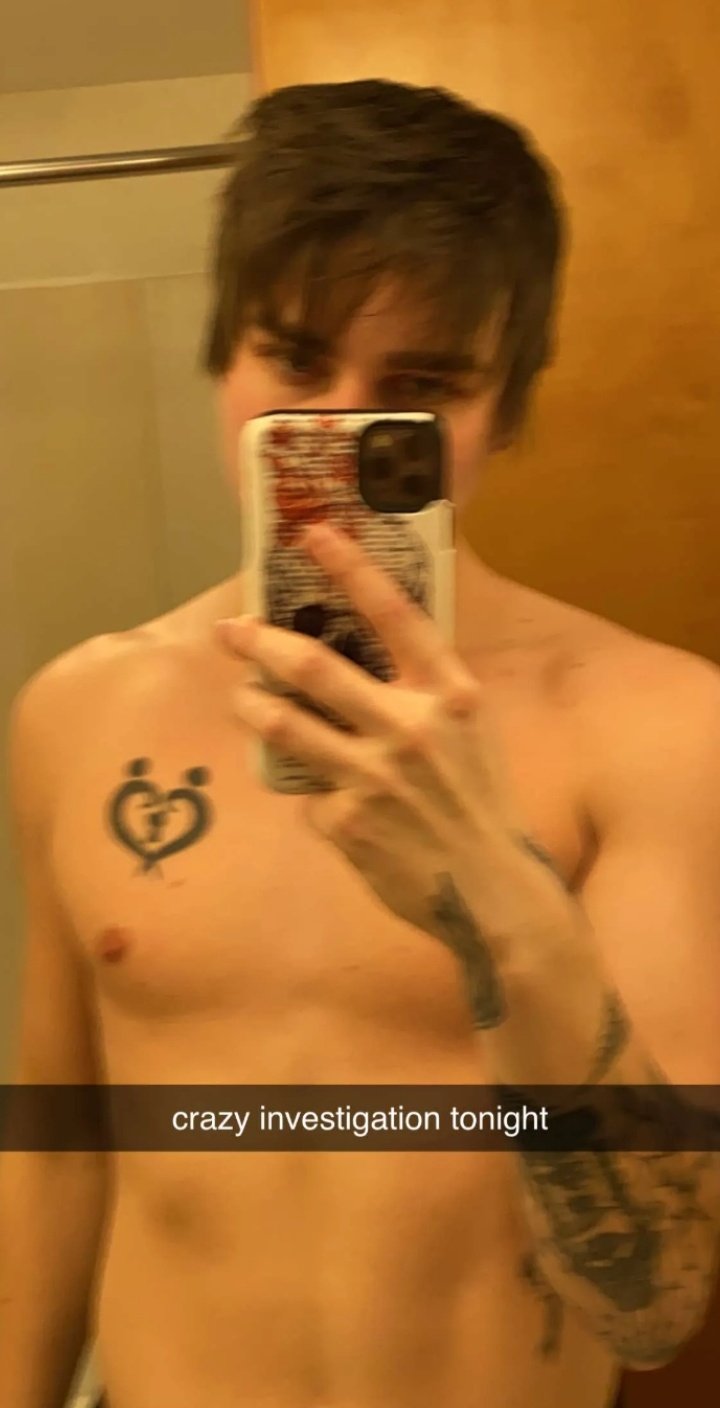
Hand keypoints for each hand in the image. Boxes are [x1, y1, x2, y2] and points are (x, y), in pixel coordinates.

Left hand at [216, 521, 569, 979]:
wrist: (490, 893)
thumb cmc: (477, 806)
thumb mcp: (469, 735)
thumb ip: (421, 695)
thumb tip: (354, 661)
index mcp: (451, 696)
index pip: (396, 614)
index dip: (351, 567)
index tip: (314, 533)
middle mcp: (412, 727)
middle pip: (314, 667)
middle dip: (260, 642)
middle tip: (231, 630)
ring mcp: (375, 777)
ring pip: (286, 727)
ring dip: (253, 707)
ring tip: (242, 698)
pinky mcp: (347, 823)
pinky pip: (308, 795)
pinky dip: (312, 795)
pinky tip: (330, 805)